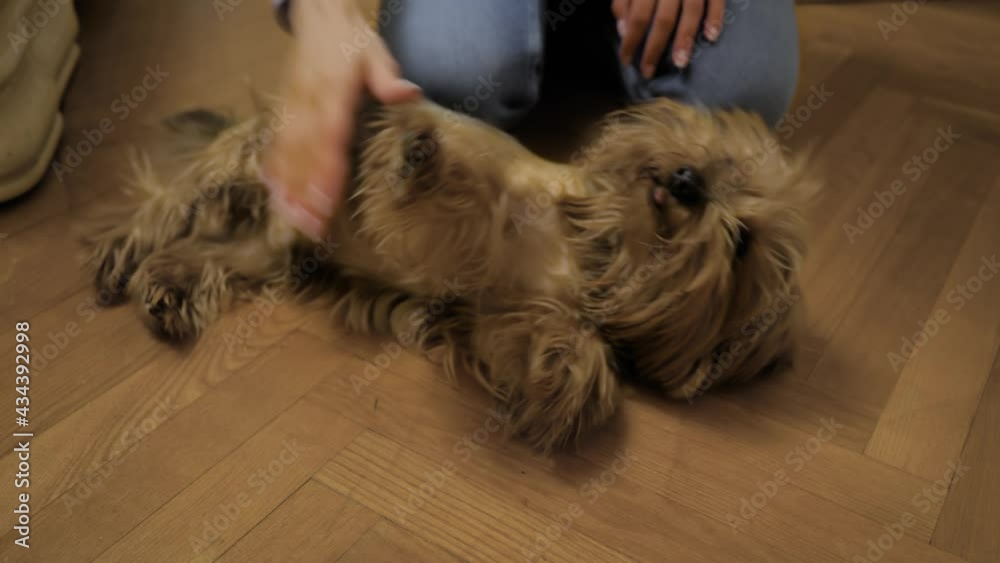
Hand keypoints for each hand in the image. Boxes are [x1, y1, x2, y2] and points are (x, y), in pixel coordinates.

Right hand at [263, 0, 421, 239]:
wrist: (319, 18)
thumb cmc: (351, 41)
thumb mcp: (375, 52)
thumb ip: (388, 77)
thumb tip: (409, 93)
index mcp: (331, 91)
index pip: (329, 138)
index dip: (326, 171)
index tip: (327, 201)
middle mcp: (307, 103)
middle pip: (303, 154)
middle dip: (305, 192)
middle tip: (311, 226)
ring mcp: (291, 108)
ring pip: (286, 153)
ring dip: (288, 188)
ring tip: (293, 220)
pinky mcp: (284, 111)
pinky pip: (275, 144)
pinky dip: (273, 170)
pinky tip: (274, 195)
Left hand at [612, 0, 724, 77]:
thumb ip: (624, 3)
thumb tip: (624, 31)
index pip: (638, 17)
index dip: (631, 40)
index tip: (626, 60)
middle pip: (663, 19)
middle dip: (655, 48)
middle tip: (648, 71)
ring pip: (691, 12)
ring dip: (686, 39)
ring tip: (680, 63)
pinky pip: (717, 0)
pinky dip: (715, 18)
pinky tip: (711, 37)